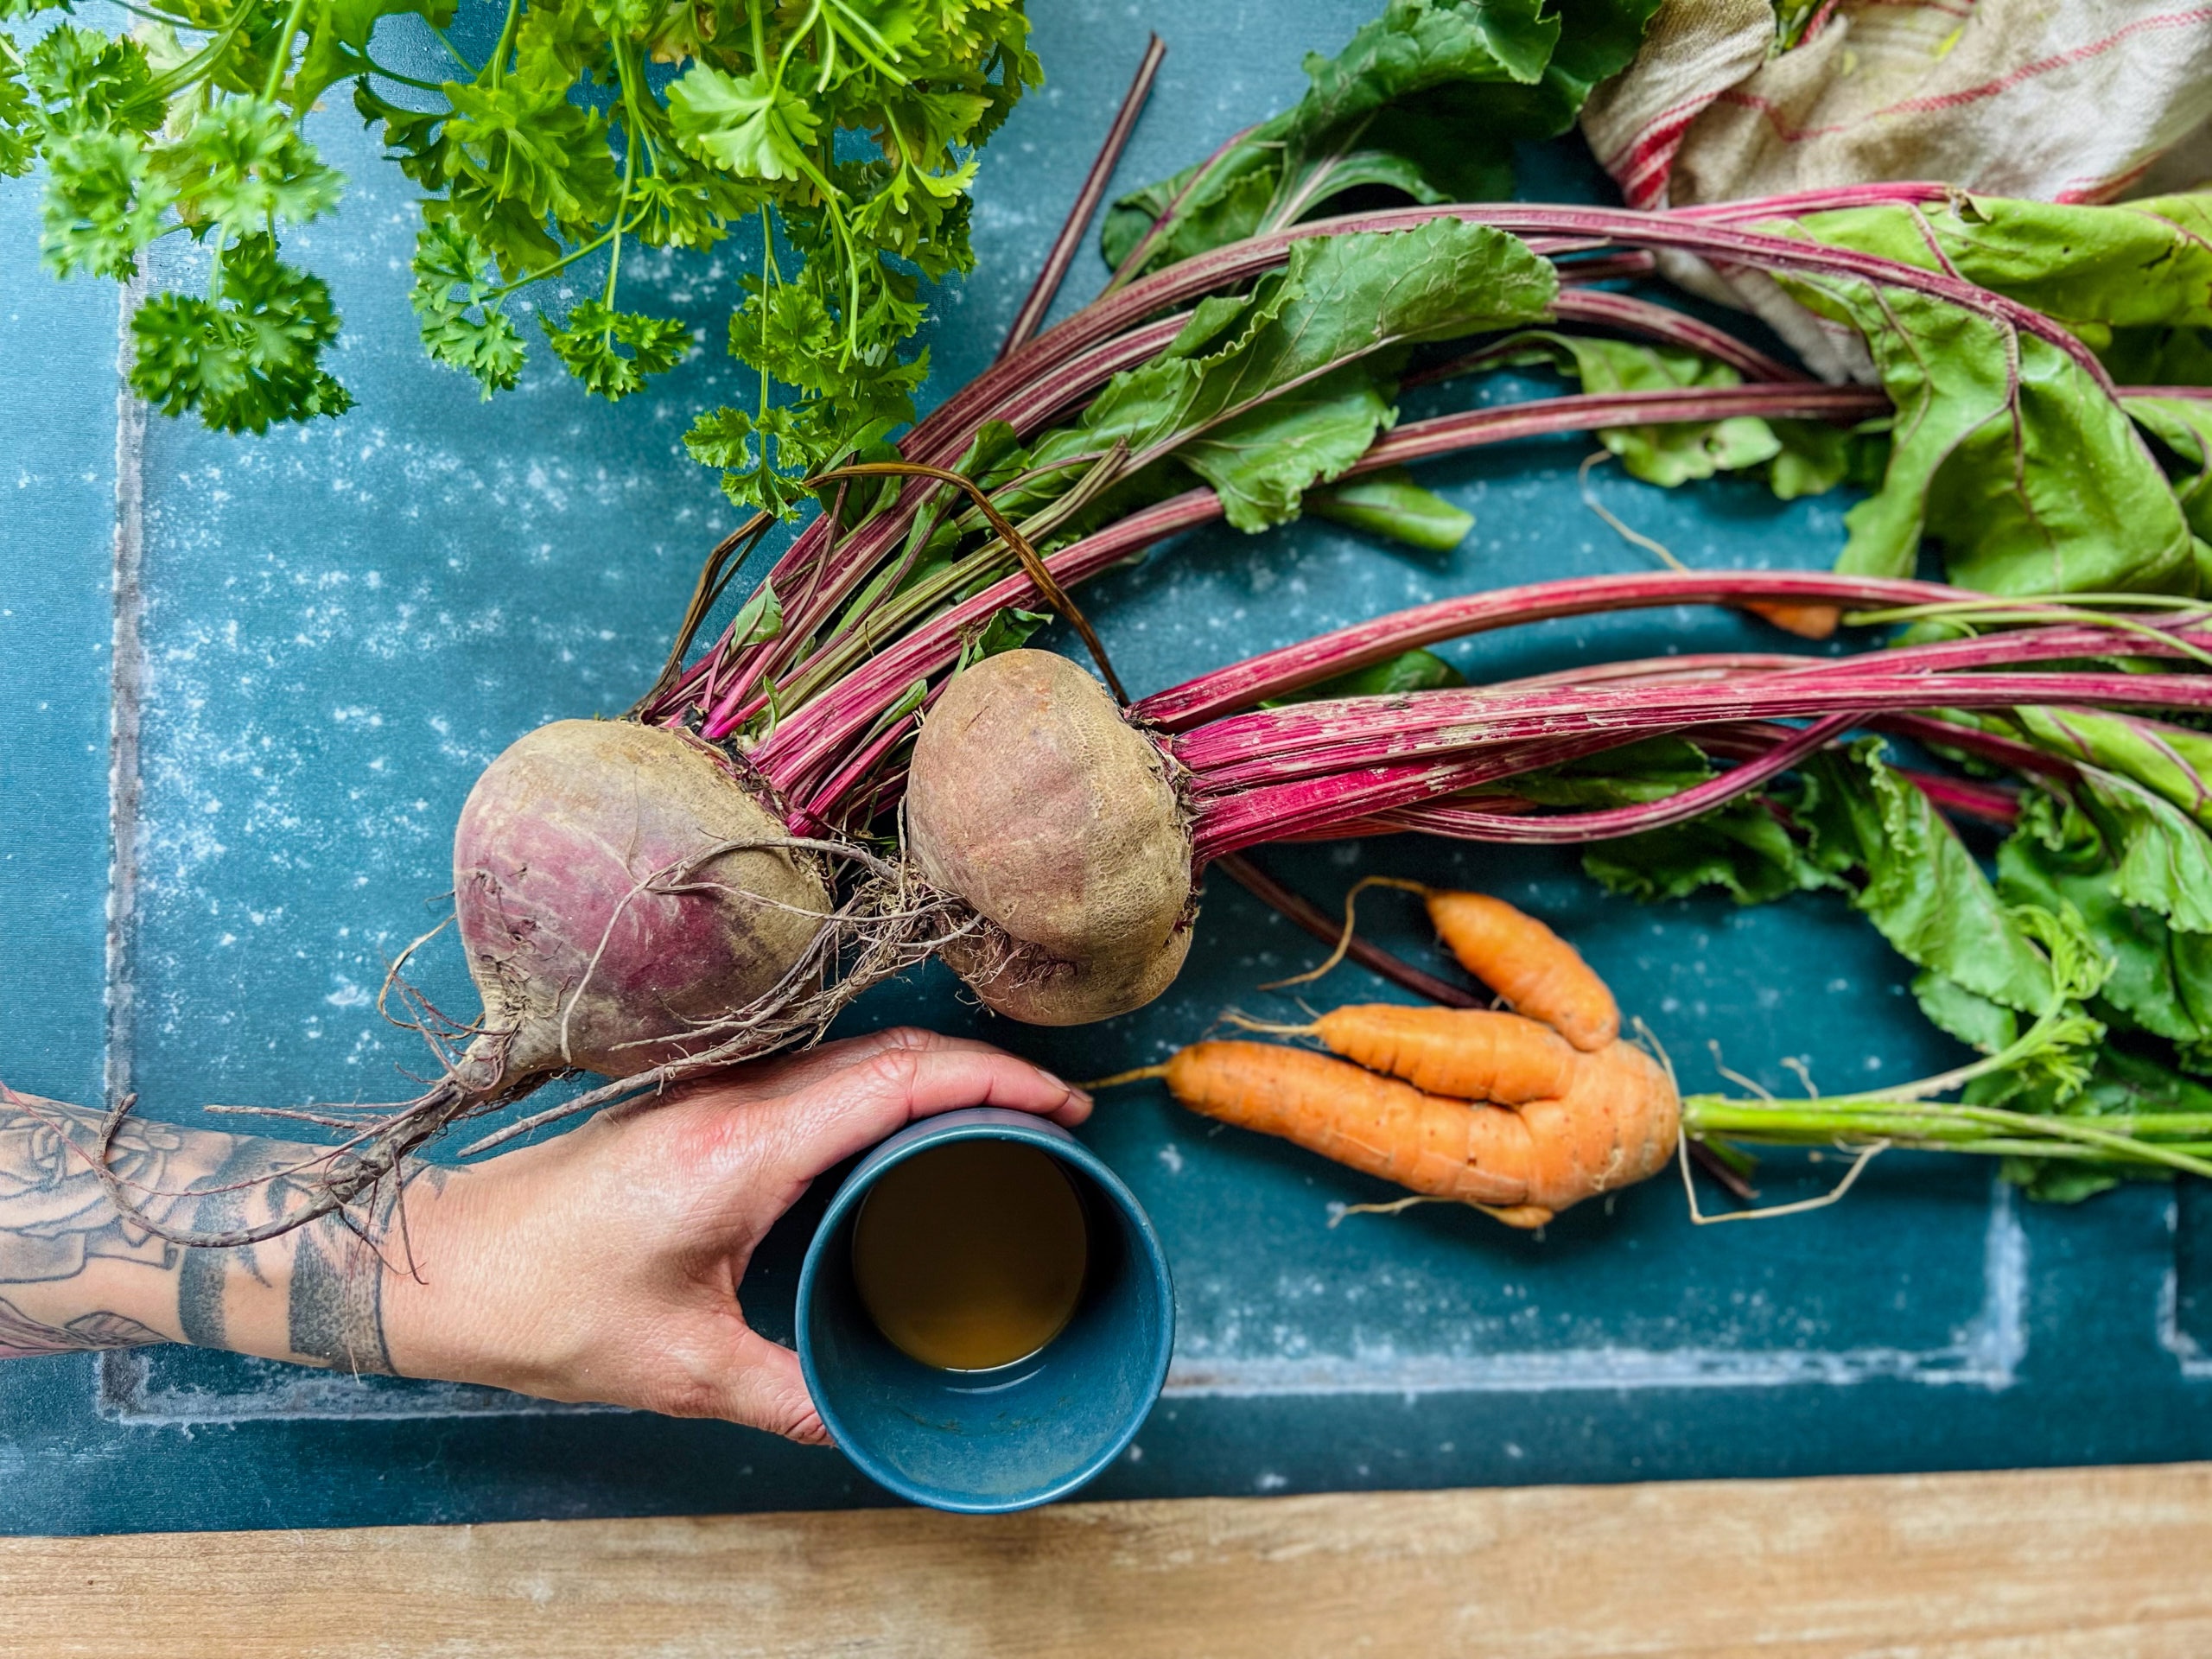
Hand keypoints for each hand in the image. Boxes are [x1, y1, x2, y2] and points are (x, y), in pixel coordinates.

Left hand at [379, 1028, 1090, 1441]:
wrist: (445, 1265)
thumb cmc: (549, 1306)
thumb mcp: (680, 1369)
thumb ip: (788, 1394)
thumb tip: (864, 1421)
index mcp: (745, 1147)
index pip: (900, 1079)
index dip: (995, 1082)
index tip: (1062, 1103)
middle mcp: (736, 1098)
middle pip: (890, 1050)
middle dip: (986, 1069)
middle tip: (1055, 1114)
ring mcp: (713, 1091)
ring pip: (853, 1053)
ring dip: (935, 1071)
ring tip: (999, 1115)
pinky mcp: (695, 1104)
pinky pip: (815, 1072)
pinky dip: (882, 1083)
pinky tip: (902, 1125)